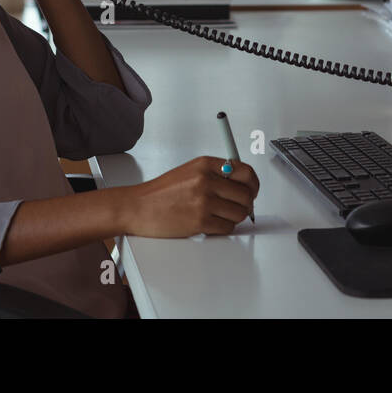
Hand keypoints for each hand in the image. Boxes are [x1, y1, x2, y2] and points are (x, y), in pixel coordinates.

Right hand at [122, 156, 259, 236]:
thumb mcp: (190, 171)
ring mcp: (203, 201)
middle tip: (240, 207)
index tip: (252, 190)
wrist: (138, 207)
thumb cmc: (161, 192)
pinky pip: (227, 227)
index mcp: (205, 164)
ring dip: (235, 217)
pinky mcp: (200, 221)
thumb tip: (242, 184)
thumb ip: (215, 173)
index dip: (253, 184)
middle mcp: (206, 180)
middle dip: (246, 204)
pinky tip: (213, 224)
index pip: (245, 171)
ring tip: (223, 216)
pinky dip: (224, 228)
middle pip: (246, 194)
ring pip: (240, 212)